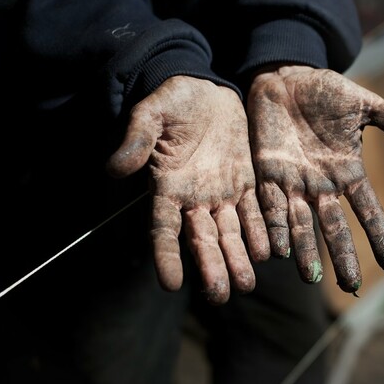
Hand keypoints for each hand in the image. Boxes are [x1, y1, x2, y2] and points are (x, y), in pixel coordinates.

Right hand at [106, 76, 269, 304]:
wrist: (203, 89)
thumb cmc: (172, 100)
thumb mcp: (151, 114)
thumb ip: (136, 140)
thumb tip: (114, 169)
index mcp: (167, 186)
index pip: (162, 228)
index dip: (166, 255)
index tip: (170, 283)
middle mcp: (194, 197)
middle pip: (201, 239)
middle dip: (210, 266)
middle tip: (219, 295)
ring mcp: (221, 192)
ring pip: (229, 232)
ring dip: (237, 257)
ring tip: (245, 283)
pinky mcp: (244, 181)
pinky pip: (254, 211)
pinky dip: (260, 231)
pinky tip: (268, 252)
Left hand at [247, 65, 383, 293]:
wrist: (286, 78)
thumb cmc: (326, 91)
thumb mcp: (362, 104)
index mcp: (347, 171)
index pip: (367, 209)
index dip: (379, 234)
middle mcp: (322, 184)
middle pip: (334, 226)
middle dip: (342, 255)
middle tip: (349, 285)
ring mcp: (294, 182)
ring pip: (301, 223)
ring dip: (305, 249)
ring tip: (309, 278)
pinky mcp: (268, 174)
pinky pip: (271, 205)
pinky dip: (274, 226)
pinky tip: (276, 249)